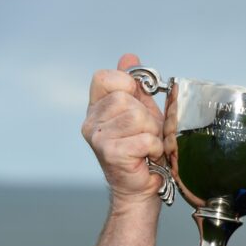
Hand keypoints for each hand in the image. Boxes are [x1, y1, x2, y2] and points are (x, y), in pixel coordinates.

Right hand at [81, 54, 164, 206]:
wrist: (140, 188)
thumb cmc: (142, 151)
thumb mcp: (142, 112)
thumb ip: (136, 86)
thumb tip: (129, 57)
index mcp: (96, 107)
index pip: (105, 78)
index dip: (126, 86)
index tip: (136, 103)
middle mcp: (91, 121)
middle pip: (126, 99)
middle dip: (146, 117)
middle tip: (145, 133)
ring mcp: (98, 137)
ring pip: (137, 117)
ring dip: (152, 133)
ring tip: (147, 145)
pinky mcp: (110, 153)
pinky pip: (144, 138)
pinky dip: (154, 148)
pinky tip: (147, 156)